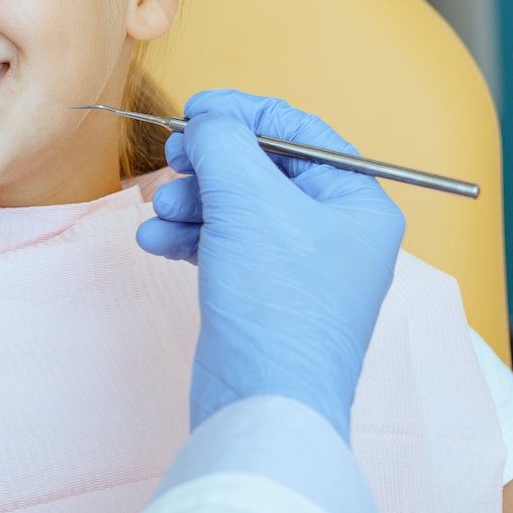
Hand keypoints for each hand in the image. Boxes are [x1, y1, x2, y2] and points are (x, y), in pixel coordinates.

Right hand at [136, 88, 405, 441]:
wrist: (263, 403)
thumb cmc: (276, 302)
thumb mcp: (247, 198)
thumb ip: (222, 140)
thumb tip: (206, 118)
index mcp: (358, 202)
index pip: (299, 131)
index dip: (243, 112)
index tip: (194, 110)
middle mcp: (336, 232)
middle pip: (262, 168)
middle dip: (209, 164)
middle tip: (173, 159)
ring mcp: (299, 267)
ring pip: (236, 206)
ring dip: (191, 200)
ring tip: (160, 212)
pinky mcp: (263, 296)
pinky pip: (223, 245)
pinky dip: (187, 237)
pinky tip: (155, 241)